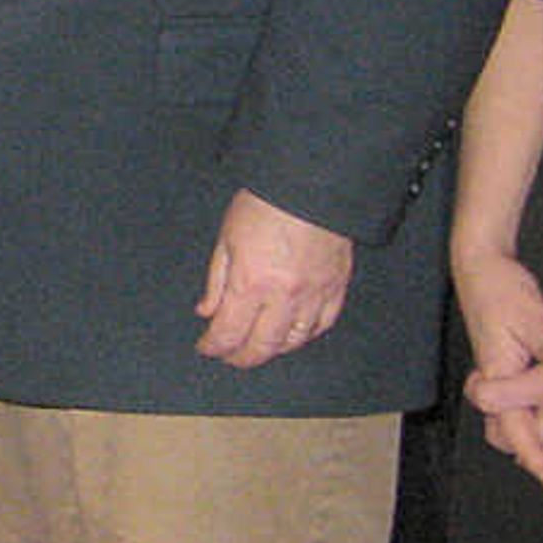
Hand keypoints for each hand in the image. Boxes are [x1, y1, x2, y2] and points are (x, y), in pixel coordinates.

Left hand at [194, 188, 355, 366]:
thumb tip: (206, 312)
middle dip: (241, 357)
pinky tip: (293, 334)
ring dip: (273, 350)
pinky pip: (323, 325)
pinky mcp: (336, 288)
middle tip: (229, 356)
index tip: (206, 347)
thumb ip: (216, 282)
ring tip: (258, 346)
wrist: (310, 184)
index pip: (228, 333)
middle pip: (262, 347)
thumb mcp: (226, 239)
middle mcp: (283, 297)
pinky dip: (306, 335)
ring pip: (294, 342)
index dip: (214, 347)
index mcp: (251, 284)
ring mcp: (314, 295)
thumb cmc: (264, 204)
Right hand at [453, 247, 542, 497]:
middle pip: (531, 445)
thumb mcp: (526, 317)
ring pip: (542, 439)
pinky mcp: (530, 385)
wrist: (483, 273)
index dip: (535, 455)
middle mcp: (508, 391)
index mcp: (501, 376)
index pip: (515, 426)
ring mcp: (518, 390)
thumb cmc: (501, 292)